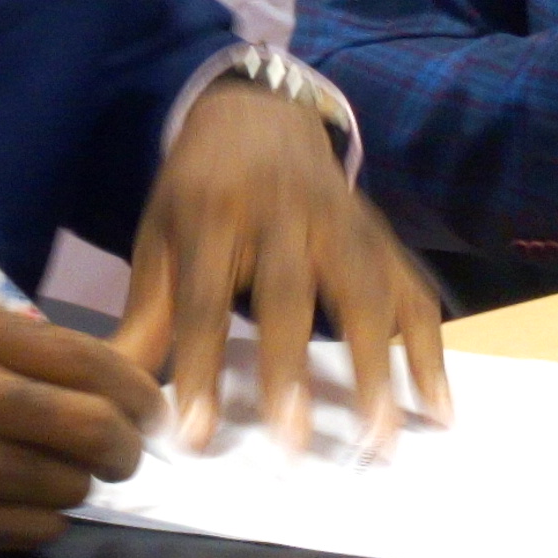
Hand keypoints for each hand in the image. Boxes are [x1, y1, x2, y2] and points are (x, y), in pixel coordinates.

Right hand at [0, 290, 160, 553]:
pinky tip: (15, 506)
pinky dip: (35, 523)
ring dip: (74, 488)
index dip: (136, 392)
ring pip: (63, 492)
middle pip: (92, 434)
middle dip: (122, 449)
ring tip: (53, 475)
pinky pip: (21, 535)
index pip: (90, 364)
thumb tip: (72, 363)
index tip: (147, 407)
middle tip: (119, 452)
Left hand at [111, 82, 451, 457]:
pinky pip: (411, 289)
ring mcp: (340, 219)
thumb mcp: (158, 239)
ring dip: (378, 366)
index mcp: (211, 212)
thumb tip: (120, 395)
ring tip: (382, 436)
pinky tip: (437, 406)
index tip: (197, 436)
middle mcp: (280, 212)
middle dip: (290, 370)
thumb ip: (147, 318)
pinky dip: (428, 347)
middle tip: (295, 445)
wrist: (258, 112)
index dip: (200, 369)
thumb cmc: (198, 191)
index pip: (204, 300)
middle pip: (288, 294)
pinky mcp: (380, 233)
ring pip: (363, 291)